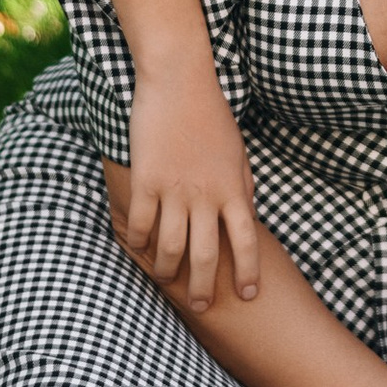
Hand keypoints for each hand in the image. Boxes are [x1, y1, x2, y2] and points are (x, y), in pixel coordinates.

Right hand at [119, 66, 260, 312]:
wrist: (180, 81)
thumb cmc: (212, 114)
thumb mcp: (239, 151)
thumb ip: (244, 185)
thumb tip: (249, 215)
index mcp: (233, 187)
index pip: (247, 240)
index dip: (249, 271)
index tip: (249, 294)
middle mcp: (205, 194)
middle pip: (207, 255)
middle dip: (205, 287)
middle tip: (202, 305)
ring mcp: (174, 189)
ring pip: (170, 246)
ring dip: (168, 270)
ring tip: (167, 278)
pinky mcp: (145, 180)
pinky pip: (139, 224)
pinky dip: (138, 242)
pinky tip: (138, 247)